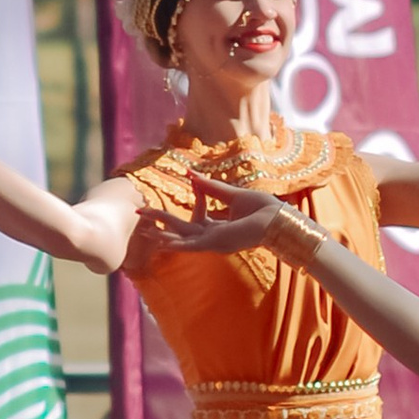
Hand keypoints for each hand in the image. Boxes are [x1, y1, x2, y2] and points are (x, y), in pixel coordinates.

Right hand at [153, 173, 307, 258]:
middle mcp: (214, 237)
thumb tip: (192, 175)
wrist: (277, 220)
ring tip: (143, 231)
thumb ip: (211, 187)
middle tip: (141, 213)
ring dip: (161, 234)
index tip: (194, 181)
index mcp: (219, 228)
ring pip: (181, 237)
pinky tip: (161, 240)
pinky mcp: (216, 243)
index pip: (198, 216)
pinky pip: (191, 244)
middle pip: (181, 229)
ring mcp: (213, 242)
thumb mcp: (232, 195)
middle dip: (161, 222)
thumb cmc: (262, 210)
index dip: (195, 198)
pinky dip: (175, 243)